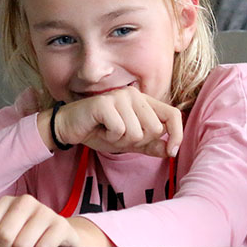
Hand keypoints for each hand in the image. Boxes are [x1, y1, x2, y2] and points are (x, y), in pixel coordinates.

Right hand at [41, 87, 182, 157]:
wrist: (70, 127)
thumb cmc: (99, 131)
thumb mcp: (129, 142)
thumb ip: (150, 145)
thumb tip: (171, 151)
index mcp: (144, 101)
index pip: (172, 114)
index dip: (177, 134)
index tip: (171, 152)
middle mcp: (134, 94)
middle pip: (155, 129)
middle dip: (139, 141)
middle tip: (121, 136)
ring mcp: (119, 97)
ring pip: (137, 132)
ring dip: (121, 140)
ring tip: (108, 132)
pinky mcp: (105, 104)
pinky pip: (119, 130)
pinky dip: (110, 137)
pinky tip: (100, 130)